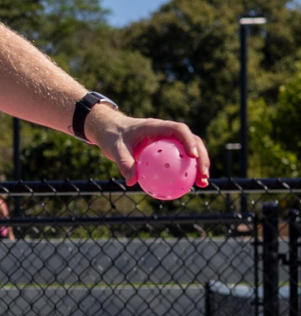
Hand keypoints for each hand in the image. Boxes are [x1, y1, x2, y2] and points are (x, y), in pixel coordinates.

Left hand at [87, 106, 210, 188]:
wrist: (111, 132)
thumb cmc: (114, 138)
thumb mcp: (116, 150)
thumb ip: (124, 163)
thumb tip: (132, 182)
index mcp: (157, 127)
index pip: (179, 130)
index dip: (189, 141)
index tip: (193, 156)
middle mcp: (167, 132)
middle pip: (192, 141)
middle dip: (202, 157)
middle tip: (203, 175)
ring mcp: (170, 141)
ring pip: (190, 151)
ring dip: (200, 166)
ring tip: (202, 183)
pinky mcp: (168, 150)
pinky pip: (180, 161)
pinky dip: (186, 173)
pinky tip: (188, 188)